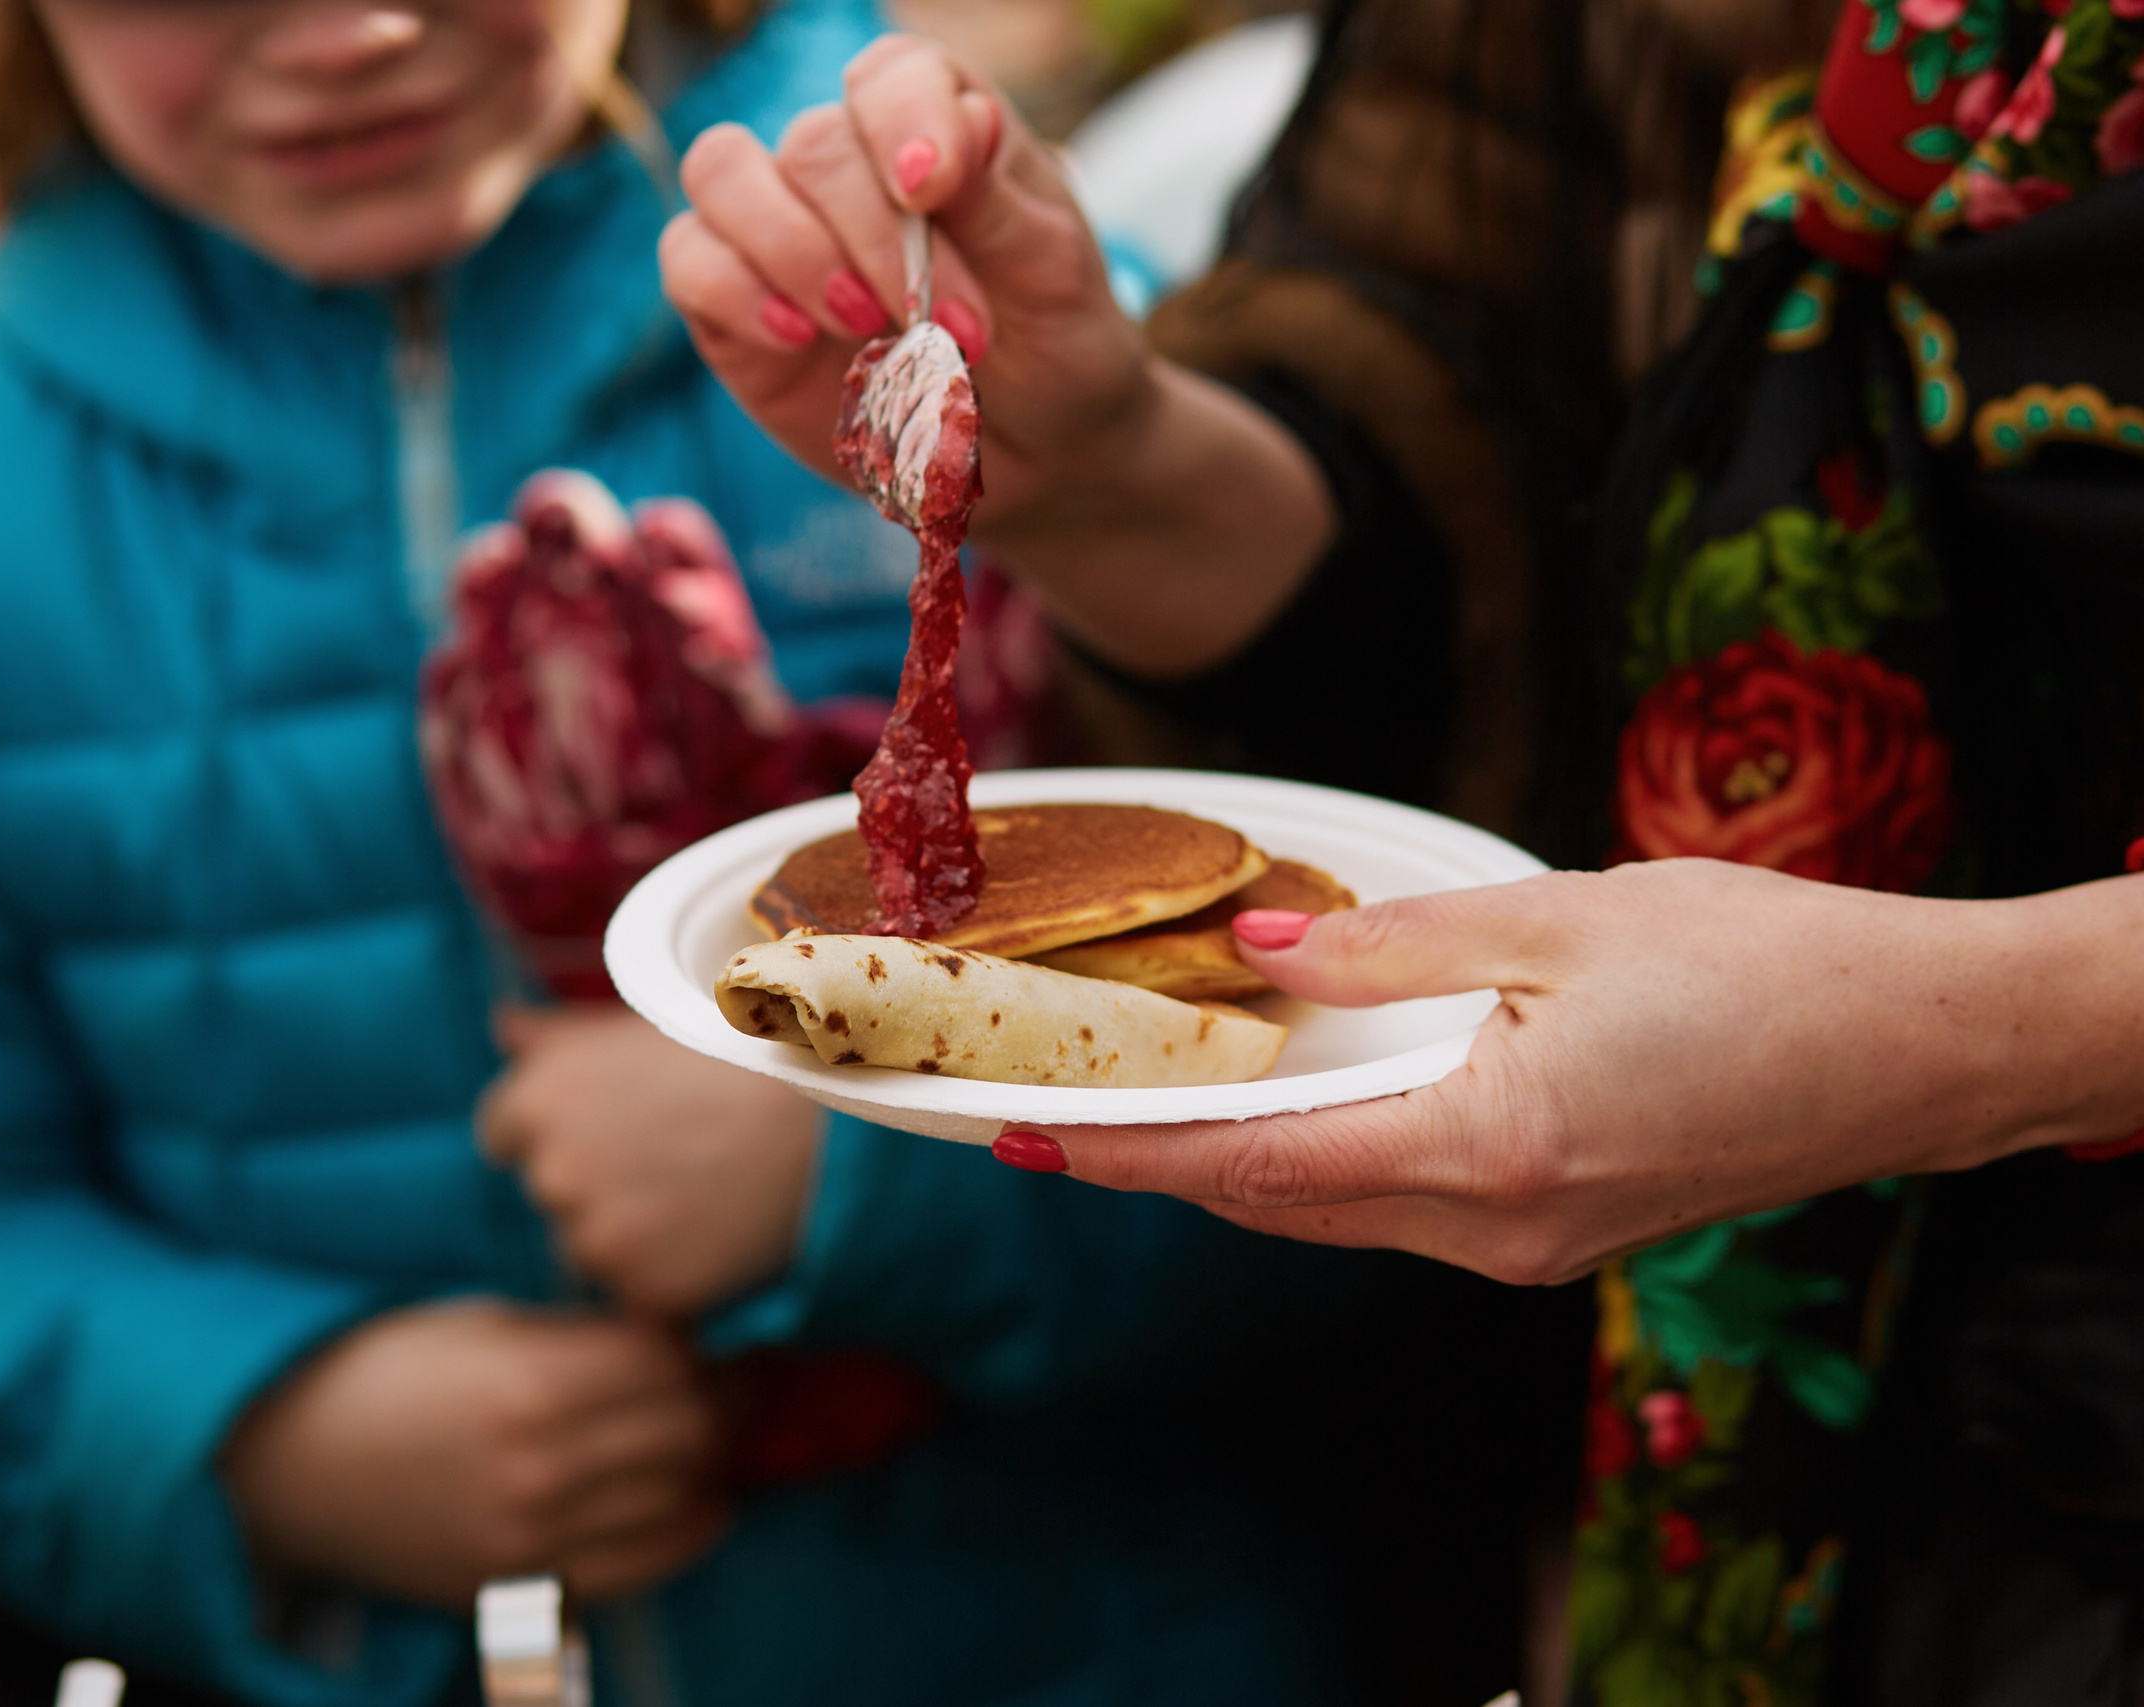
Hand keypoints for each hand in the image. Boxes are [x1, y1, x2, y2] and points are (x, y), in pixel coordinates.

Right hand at [222, 1301, 726, 1608]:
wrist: (291, 1463)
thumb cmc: (384, 1371)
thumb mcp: (479, 1323)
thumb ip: (578, 1331)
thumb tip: (677, 1327)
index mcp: (527, 1383)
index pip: (668, 1358)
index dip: (701, 1338)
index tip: (707, 1328)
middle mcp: (540, 1467)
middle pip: (687, 1426)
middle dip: (725, 1394)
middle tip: (736, 1373)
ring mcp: (534, 1537)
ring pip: (679, 1494)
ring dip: (713, 1457)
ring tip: (720, 1427)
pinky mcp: (524, 1585)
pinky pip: (642, 1565)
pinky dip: (689, 1528)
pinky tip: (703, 1498)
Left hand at [480, 1006, 821, 1317]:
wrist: (828, 1115)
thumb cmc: (739, 1054)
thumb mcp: (641, 1025)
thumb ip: (558, 1039)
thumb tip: (502, 1028)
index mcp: (535, 1100)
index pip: (504, 1136)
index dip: (562, 1131)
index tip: (619, 1125)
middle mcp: (550, 1174)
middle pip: (552, 1197)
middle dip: (597, 1186)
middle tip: (677, 1158)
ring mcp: (596, 1240)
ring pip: (596, 1252)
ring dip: (635, 1238)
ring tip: (707, 1193)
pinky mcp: (645, 1294)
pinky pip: (647, 1297)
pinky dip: (678, 1279)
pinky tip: (724, 1234)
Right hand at [660, 33, 1149, 535]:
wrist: (1035, 453)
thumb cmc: (1053, 344)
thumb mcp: (1054, 273)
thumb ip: (995, 199)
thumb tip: (950, 129)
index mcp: (933, 123)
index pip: (889, 75)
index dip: (899, 117)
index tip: (929, 188)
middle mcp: (847, 164)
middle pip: (814, 146)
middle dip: (877, 240)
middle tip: (947, 325)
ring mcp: (780, 230)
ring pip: (723, 176)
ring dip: (791, 248)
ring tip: (865, 323)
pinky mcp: (734, 307)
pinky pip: (690, 263)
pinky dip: (735, 292)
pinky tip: (798, 337)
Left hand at [1007, 861, 2143, 1285]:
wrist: (1923, 1046)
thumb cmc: (1769, 967)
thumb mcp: (1564, 921)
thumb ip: (1395, 945)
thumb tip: (1261, 949)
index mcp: (1488, 1152)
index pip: (1257, 1164)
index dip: (1129, 1151)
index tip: (1025, 1138)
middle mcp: (1496, 1228)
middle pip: (1280, 1203)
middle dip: (1159, 1162)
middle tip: (1050, 1114)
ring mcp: (1531, 1245)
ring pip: (1336, 1212)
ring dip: (1236, 1163)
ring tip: (1139, 1102)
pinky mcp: (1561, 1229)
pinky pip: (1399, 1206)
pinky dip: (1322, 1160)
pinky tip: (1281, 1107)